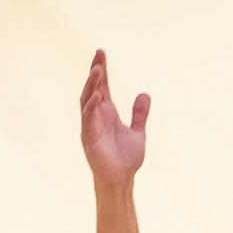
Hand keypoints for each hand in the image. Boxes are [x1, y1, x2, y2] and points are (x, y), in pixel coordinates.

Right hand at [80, 49, 151, 187]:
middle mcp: (97, 116)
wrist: (122, 179)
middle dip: (95, 71)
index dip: (102, 70)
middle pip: (93, 88)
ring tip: (98, 69)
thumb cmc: (126, 158)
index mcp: (107, 113)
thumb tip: (145, 94)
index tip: (101, 53)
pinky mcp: (89, 138)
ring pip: (87, 100)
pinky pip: (88, 119)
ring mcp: (91, 126)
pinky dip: (91, 106)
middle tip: (99, 54)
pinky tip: (98, 95)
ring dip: (92, 85)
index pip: (102, 86)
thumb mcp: (138, 132)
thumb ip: (140, 114)